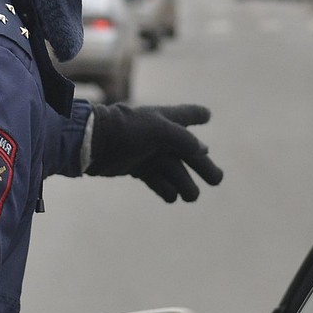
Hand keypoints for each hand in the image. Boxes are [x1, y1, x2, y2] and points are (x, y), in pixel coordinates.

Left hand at [86, 103, 222, 202]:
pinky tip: (173, 197)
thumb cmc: (129, 131)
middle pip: (189, 152)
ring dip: (185, 183)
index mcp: (166, 120)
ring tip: (191, 196)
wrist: (95, 143)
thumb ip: (184, 139)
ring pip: (174, 170)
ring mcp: (148, 153)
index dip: (198, 115)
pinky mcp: (137, 168)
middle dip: (203, 166)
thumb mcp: (160, 130)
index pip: (187, 115)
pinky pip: (157, 180)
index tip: (207, 115)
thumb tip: (203, 150)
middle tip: (217, 180)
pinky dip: (165, 189)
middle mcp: (160, 136)